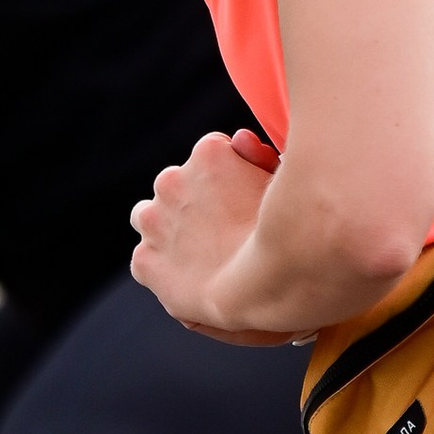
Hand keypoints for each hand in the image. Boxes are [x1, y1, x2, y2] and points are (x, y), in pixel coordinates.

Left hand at [131, 130, 281, 334]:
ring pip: (154, 216)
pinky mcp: (144, 260)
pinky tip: (196, 279)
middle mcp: (173, 180)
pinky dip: (166, 267)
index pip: (214, 155)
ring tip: (207, 255)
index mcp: (209, 153)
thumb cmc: (290, 238)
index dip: (231, 180)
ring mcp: (153, 221)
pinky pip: (150, 258)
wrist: (267, 293)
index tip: (245, 204)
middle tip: (229, 233)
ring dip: (173, 229)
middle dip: (198, 203)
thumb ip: (259, 156)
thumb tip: (239, 140)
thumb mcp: (286, 186)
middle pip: (181, 184)